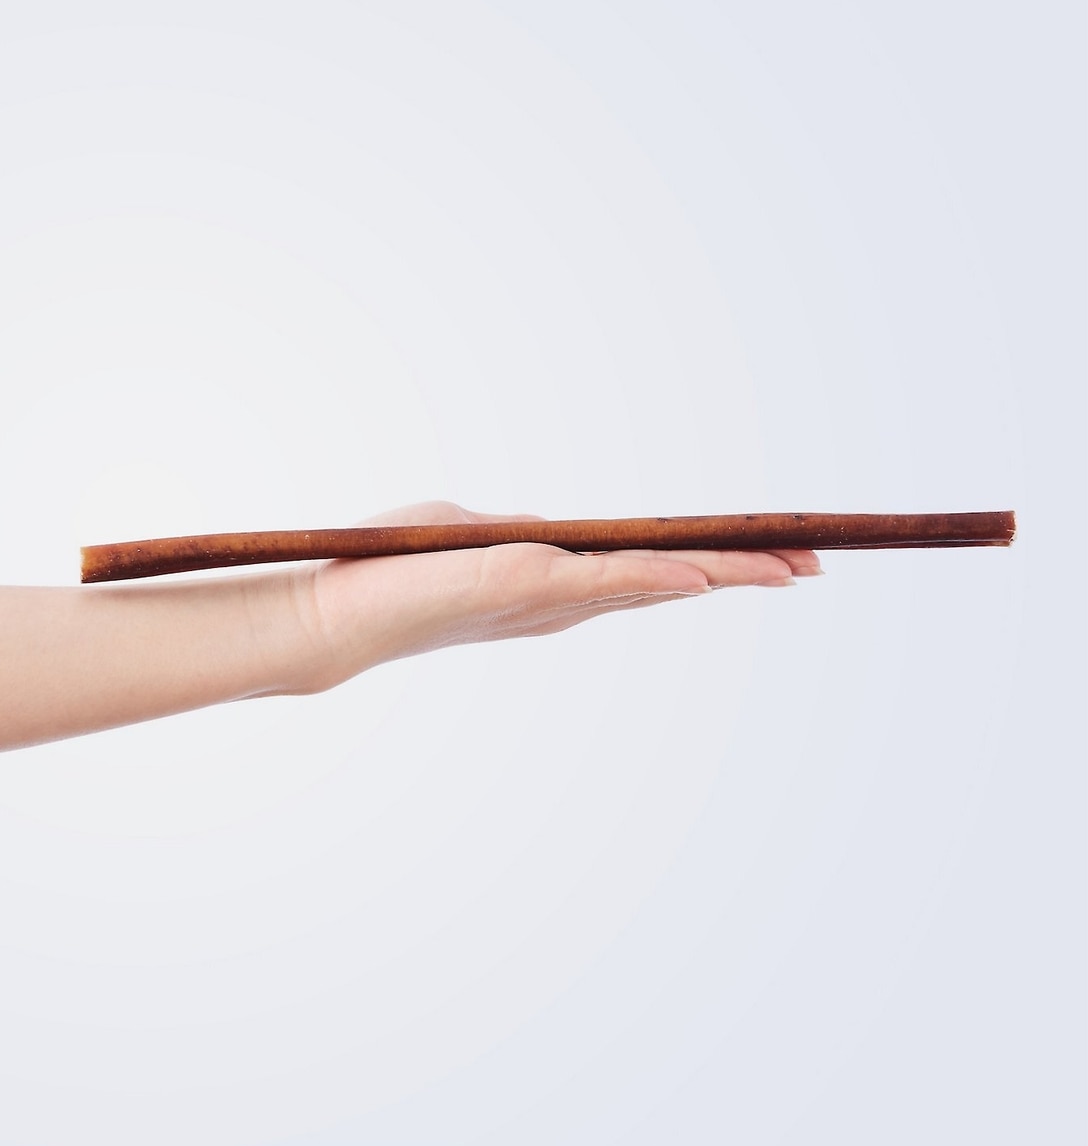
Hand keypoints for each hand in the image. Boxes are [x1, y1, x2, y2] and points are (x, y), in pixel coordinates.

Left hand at [263, 501, 821, 692]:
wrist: (332, 613)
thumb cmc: (387, 572)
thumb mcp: (466, 538)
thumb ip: (517, 536)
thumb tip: (554, 532)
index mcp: (554, 585)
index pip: (648, 572)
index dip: (709, 564)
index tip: (768, 558)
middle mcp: (563, 600)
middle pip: (671, 581)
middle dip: (743, 573)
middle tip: (812, 566)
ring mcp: (550, 597)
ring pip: (656, 581)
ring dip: (725, 573)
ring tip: (792, 568)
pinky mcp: (525, 584)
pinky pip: (608, 578)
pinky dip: (661, 574)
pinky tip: (708, 573)